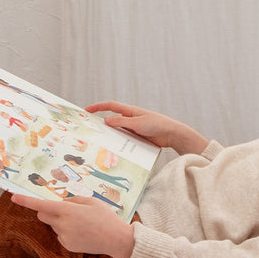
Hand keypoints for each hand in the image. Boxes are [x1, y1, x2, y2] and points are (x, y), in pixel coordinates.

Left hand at [9, 192, 135, 257]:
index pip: (41, 205)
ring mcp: (64, 237)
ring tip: (82, 223)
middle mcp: (62, 224)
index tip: (14, 197)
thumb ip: (73, 200)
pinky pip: (61, 235)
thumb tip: (61, 203)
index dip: (26, 201)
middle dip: (48, 211)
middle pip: (43, 215)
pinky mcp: (67, 246)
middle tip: (66, 210)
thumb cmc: (105, 217)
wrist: (116, 239)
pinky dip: (67, 232)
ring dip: (61, 222)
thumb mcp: (91, 201)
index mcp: (68, 211)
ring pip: (54, 225)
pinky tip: (82, 233)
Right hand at [86, 101, 207, 155]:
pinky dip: (119, 144)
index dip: (97, 107)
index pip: (110, 106)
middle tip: (89, 131)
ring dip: (110, 137)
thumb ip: (121, 122)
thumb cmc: (157, 124)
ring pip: (117, 132)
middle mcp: (130, 119)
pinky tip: (114, 151)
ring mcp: (133, 129)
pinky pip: (125, 140)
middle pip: (111, 121)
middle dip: (100, 125)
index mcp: (130, 111)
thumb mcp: (137, 123)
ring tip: (99, 144)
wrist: (172, 135)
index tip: (86, 110)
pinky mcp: (137, 138)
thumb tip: (105, 120)